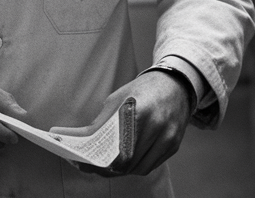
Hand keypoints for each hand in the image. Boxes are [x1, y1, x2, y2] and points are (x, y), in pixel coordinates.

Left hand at [51, 69, 190, 176]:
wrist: (174, 84)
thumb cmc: (141, 90)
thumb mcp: (117, 99)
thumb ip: (102, 122)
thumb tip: (80, 141)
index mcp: (141, 111)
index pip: (119, 149)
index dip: (101, 161)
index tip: (85, 162)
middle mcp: (158, 127)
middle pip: (129, 162)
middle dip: (108, 168)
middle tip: (92, 167)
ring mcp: (169, 138)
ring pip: (140, 168)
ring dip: (122, 170)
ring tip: (106, 167)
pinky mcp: (174, 145)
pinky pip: (151, 165)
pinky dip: (136, 167)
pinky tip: (125, 163)